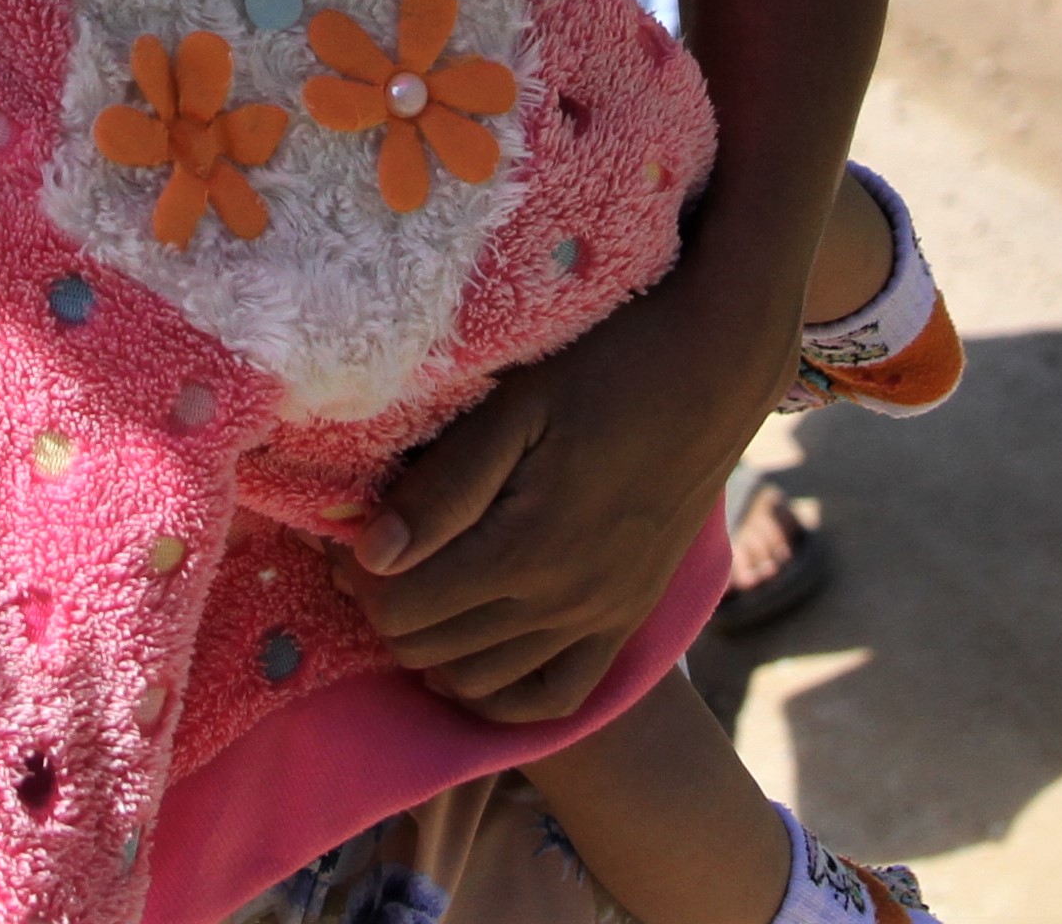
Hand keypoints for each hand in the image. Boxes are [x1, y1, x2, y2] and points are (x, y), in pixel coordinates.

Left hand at [343, 258, 776, 720]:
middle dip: (384, 608)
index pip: (400, 611)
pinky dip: (505, 689)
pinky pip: (557, 695)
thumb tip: (371, 554)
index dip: (355, 578)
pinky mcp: (628, 617)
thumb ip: (443, 487)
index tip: (346, 532)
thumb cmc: (607, 367)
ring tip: (418, 585)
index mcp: (526, 550)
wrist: (715, 368)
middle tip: (372, 552)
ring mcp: (601, 618)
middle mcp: (564, 603)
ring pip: (482, 683)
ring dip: (433, 647)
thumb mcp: (515, 408)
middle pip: (430, 652)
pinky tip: (476, 644)